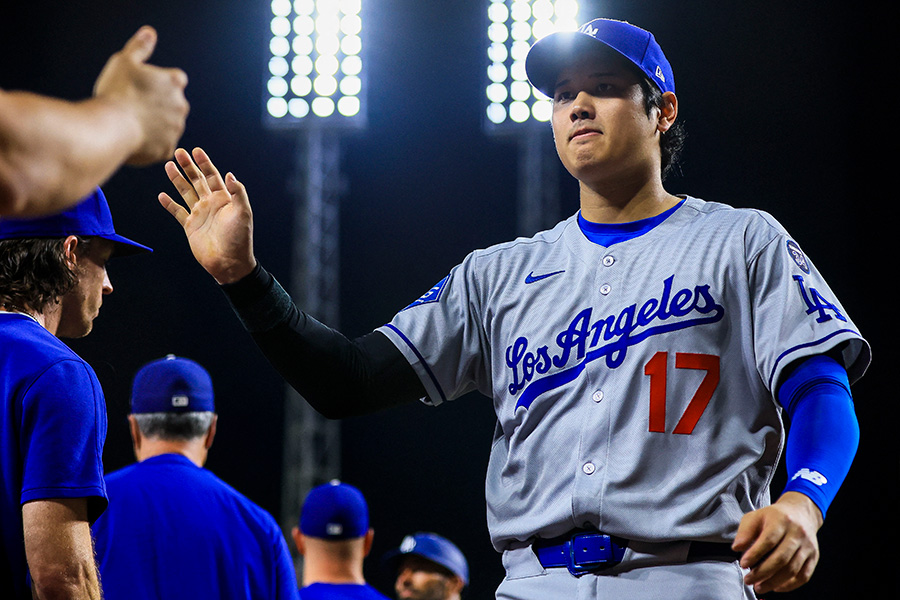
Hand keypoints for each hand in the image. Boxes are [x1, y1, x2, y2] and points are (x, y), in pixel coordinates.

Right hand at [93, 26, 188, 165]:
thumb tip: (150, 33)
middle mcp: (181, 106)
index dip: (159, 83)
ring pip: (166, 126)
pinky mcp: (167, 149)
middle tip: (133, 105)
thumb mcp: (125, 61)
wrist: (112, 126)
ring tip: (130, 122)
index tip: (143, 87)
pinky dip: (149, 144)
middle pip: (171, 104)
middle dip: (157, 105)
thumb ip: (140, 47)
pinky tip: (133, 139)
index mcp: (174, 82)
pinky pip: (159, 146)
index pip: (175, 79)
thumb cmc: (117, 91)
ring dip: (153, 124)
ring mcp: (175, 129)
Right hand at [158, 147, 255, 283]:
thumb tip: (229, 174)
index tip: (196, 151)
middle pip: (197, 180)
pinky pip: (177, 212)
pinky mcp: (190, 226)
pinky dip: (169, 204)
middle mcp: (211, 204)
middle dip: (188, 166)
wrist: (229, 262)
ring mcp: (199, 214)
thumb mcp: (243, 213)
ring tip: (168, 166)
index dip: (205, 163)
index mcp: (224, 199)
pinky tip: (162, 195)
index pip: (212, 176)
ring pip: (185, 192)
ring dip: (177, 180)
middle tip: (178, 152)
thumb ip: (238, 193)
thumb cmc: (239, 238)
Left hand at [732, 491, 823, 594]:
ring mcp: (807, 546)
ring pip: (792, 569)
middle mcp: (797, 533)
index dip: (755, 554)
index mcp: (781, 520)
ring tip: (759, 586)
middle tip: (748, 580)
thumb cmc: (774, 517)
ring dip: (774, 581)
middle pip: (781, 558)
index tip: (743, 564)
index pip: (768, 540)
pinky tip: (776, 587)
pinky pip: (803, 575)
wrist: (800, 513)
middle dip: (762, 572)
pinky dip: (789, 585)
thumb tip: (737, 548)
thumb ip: (745, 532)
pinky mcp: (813, 557)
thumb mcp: (755, 517)